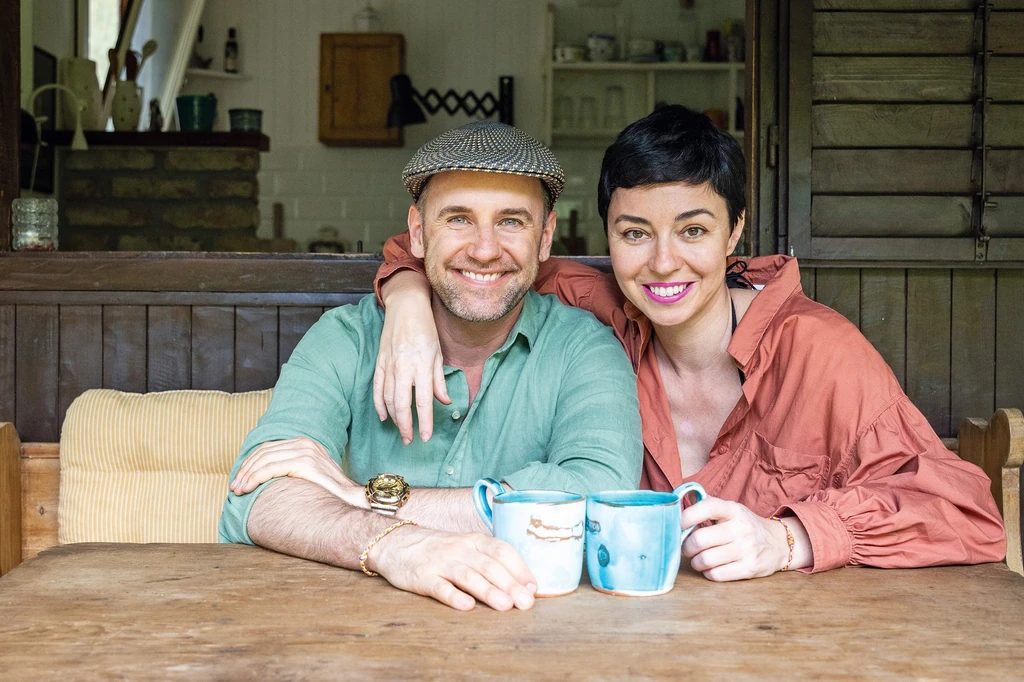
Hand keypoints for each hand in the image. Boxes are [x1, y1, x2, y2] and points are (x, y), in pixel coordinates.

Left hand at [229, 437, 364, 507]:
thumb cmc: (331, 493)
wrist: (354, 499)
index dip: (251, 463)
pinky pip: (271, 468)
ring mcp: (305, 451)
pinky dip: (255, 478)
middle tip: (235, 486)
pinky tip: (248, 488)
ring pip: (264, 459)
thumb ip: (292, 471)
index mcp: (305, 444)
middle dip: (245, 469)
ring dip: (247, 475)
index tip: (240, 479)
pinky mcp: (304, 463)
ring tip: (238, 490)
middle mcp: (304, 444)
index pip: (269, 448)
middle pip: (264, 452)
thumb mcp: (309, 476)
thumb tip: (268, 480)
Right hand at [369, 526, 536, 611]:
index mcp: (474, 541)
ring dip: (488, 591)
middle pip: (489, 566)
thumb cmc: (440, 550)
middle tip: (526, 603)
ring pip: (468, 576)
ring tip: (505, 606)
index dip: (519, 569)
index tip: (533, 588)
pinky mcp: (421, 578)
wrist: (396, 543)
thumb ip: (490, 562)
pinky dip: (453, 596)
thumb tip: (523, 585)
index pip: (502, 551)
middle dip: (510, 584)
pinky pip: (439, 587)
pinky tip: (466, 607)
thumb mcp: (466, 547)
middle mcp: (459, 549)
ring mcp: (440, 563)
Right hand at [374, 272, 449, 443]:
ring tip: (401, 430)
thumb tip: (444, 401)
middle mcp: (404, 368)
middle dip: (406, 427)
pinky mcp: (379, 362)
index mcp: (422, 366)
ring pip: (388, 399)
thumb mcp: (438, 353)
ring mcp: (389, 365)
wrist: (405, 306)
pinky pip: (377, 388)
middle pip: (403, 406)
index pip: (423, 402)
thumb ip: (439, 380)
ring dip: (394, 418)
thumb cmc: (425, 328)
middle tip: (410, 441)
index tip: (426, 437)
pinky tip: (384, 416)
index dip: (425, 423)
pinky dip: (379, 404)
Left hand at [680, 497, 790, 581]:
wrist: (778, 544)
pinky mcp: (750, 568)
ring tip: (698, 559)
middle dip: (686, 547)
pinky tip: (711, 568)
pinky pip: (716, 575)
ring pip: (705, 560)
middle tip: (687, 548)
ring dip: (696, 562)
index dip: (686, 517)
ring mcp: (747, 549)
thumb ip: (707, 505)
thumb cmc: (744, 526)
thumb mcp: (731, 510)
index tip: (677, 525)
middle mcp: (741, 527)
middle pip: (699, 540)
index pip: (707, 508)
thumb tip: (676, 500)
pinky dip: (708, 573)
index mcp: (733, 510)